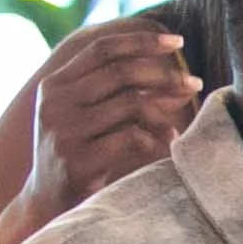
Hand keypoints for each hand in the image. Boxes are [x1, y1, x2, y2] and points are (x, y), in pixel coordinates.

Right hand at [4, 20, 196, 243]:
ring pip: (129, 104)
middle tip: (194, 83)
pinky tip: (169, 144)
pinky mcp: (79, 160)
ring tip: (180, 121)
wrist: (48, 202)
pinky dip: (156, 138)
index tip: (177, 41)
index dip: (141, 41)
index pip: (101, 49)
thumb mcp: (93, 117)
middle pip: (120, 72)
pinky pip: (131, 138)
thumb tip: (181, 80)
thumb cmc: (81, 153)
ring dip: (164, 110)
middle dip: (163, 74)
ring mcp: (65, 131)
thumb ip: (123, 95)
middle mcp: (55, 102)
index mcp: (55, 84)